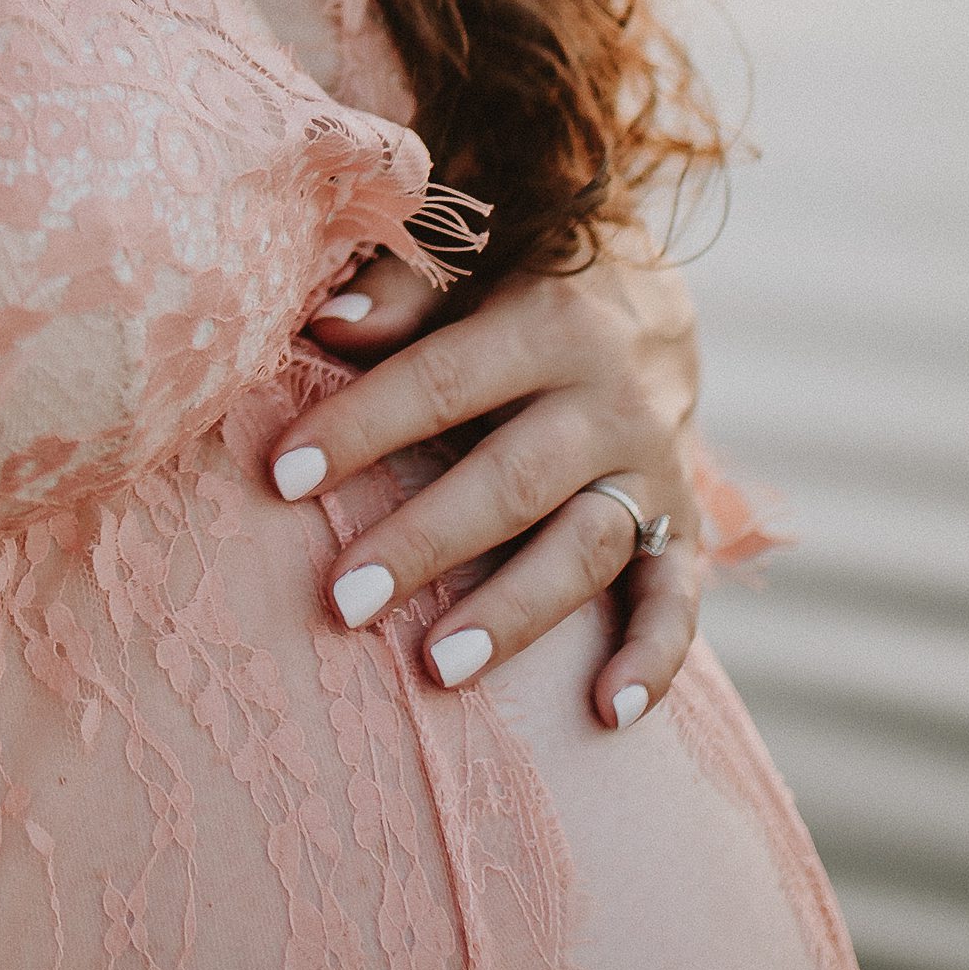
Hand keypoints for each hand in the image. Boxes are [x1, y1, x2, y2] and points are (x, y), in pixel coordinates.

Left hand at [274, 238, 706, 731]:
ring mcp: (656, 467)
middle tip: (344, 601)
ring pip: (589, 547)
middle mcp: (613, 398)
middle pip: (514, 480)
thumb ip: (402, 289)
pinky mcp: (685, 521)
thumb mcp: (471, 255)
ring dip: (516, 611)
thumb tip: (325, 326)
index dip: (362, 426)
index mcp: (552, 319)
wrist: (649, 285)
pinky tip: (605, 713)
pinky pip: (679, 595)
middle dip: (426, 542)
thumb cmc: (519, 271)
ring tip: (437, 668)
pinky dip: (654, 657)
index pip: (445, 380)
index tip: (283, 475)